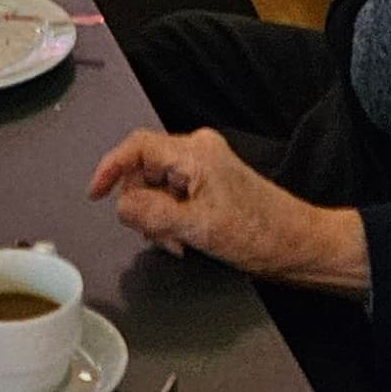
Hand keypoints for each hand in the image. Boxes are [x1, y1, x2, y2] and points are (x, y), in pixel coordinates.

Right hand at [88, 128, 369, 295]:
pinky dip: (169, 219)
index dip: (110, 168)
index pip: (136, 146)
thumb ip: (152, 212)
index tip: (95, 193)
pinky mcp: (208, 185)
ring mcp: (203, 168)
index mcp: (194, 152)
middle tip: (158, 235)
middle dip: (142, 206)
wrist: (295, 245)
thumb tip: (120, 204)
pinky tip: (184, 239)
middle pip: (142, 170)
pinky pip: (171, 196)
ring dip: (157, 218)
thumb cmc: (259, 233)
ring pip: (155, 187)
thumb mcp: (197, 226)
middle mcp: (197, 152)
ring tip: (178, 242)